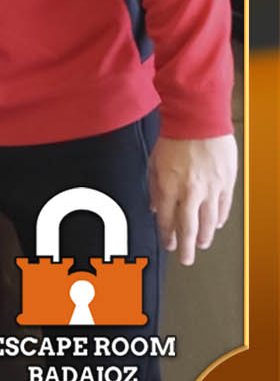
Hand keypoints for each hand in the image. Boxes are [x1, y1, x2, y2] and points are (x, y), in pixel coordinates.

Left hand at [148, 134, 236, 264]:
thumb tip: (155, 208)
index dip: (166, 236)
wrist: (199, 121)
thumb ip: (154, 187)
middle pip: (189, 227)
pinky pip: (223, 207)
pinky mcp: (226, 183)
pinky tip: (216, 226)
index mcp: (169, 187)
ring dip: (205, 236)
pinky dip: (219, 219)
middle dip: (187, 247)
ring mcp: (211, 189)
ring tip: (202, 245)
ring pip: (209, 221)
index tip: (167, 245)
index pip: (167, 220)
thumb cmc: (173, 138)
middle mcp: (190, 192)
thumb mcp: (154, 162)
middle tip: (186, 259)